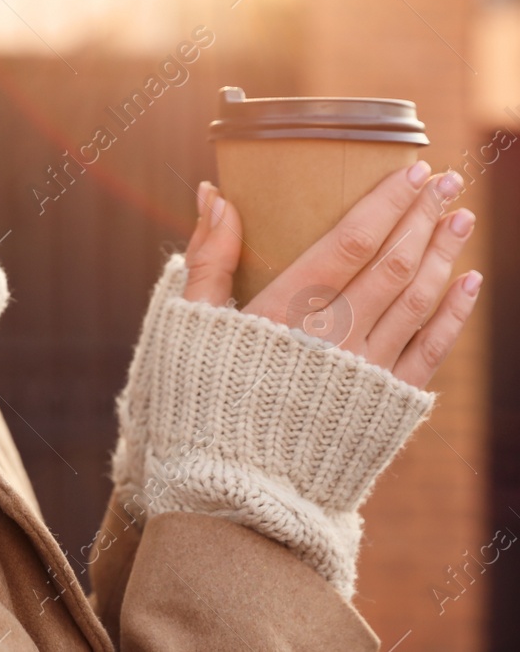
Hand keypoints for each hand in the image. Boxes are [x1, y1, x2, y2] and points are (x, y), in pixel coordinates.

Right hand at [180, 162, 479, 387]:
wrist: (232, 486)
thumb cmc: (200, 398)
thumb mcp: (188, 323)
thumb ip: (208, 256)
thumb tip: (215, 194)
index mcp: (283, 313)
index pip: (349, 242)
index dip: (385, 204)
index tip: (410, 171)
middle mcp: (332, 338)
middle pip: (392, 264)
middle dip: (423, 217)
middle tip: (446, 181)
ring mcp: (365, 373)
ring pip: (417, 301)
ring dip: (443, 254)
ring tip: (460, 218)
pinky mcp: (385, 406)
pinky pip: (430, 351)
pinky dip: (453, 314)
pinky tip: (468, 282)